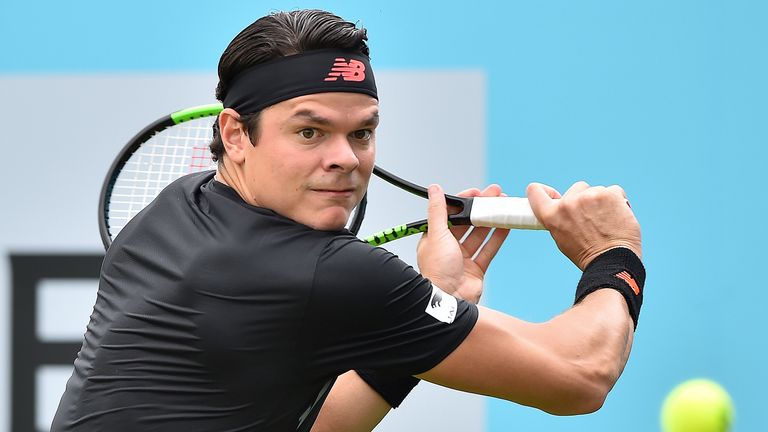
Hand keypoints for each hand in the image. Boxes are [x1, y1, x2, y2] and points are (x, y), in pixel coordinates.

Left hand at [417, 184, 509, 303]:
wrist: (449, 299)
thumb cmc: (437, 270)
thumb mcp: (436, 234)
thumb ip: (438, 210)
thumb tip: (434, 189)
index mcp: (435, 238)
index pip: (451, 213)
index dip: (464, 201)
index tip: (477, 192)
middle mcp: (448, 247)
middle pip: (467, 222)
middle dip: (481, 208)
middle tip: (496, 195)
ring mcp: (463, 259)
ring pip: (480, 234)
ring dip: (491, 220)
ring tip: (504, 206)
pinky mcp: (476, 269)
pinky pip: (489, 249)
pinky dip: (498, 237)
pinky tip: (507, 225)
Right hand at [527, 181, 641, 269]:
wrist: (613, 261)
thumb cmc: (588, 254)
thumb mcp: (562, 238)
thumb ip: (559, 218)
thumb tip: (561, 205)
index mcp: (552, 215)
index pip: (535, 192)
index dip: (544, 191)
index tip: (553, 195)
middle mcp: (568, 204)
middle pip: (576, 189)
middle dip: (583, 200)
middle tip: (591, 219)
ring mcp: (588, 197)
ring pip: (596, 190)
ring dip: (601, 201)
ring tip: (607, 221)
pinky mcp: (609, 194)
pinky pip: (613, 190)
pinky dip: (617, 201)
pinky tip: (618, 216)